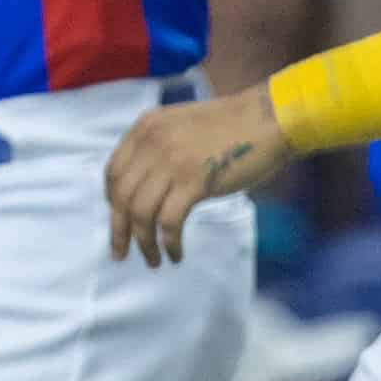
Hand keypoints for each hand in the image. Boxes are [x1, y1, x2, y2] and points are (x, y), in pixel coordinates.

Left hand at [102, 87, 282, 266]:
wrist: (268, 119)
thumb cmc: (231, 126)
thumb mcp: (180, 126)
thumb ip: (158, 147)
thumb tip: (145, 184)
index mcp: (144, 127)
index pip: (113, 171)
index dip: (112, 200)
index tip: (120, 219)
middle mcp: (150, 143)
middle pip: (121, 196)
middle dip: (118, 229)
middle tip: (121, 253)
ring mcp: (171, 162)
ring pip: (140, 213)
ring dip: (143, 242)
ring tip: (153, 260)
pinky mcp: (194, 182)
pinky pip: (169, 221)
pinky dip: (168, 243)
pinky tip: (175, 254)